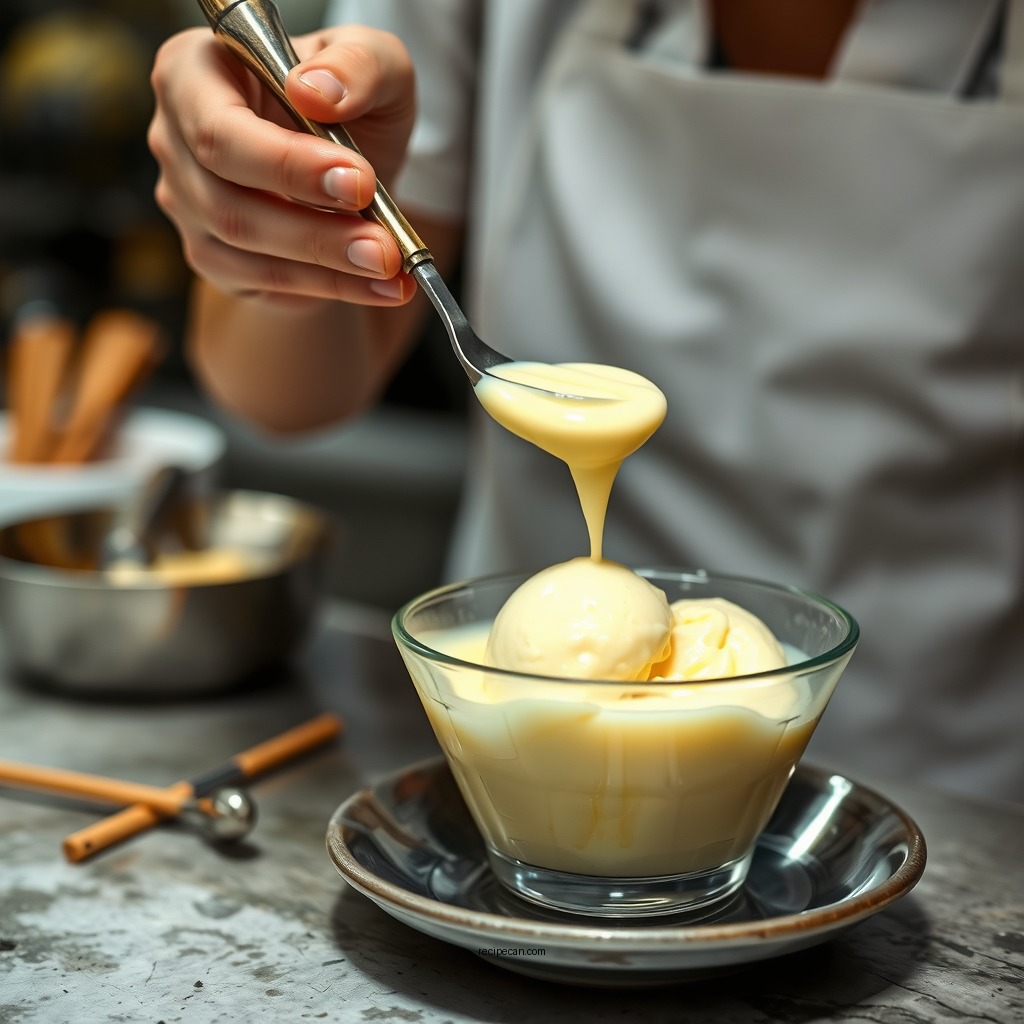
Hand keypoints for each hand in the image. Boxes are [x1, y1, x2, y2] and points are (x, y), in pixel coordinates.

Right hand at [148, 25, 417, 308]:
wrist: (351, 164)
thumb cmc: (350, 102)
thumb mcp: (374, 63)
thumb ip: (356, 64)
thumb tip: (316, 91)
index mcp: (193, 72)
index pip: (220, 130)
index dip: (287, 165)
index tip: (359, 182)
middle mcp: (175, 139)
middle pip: (227, 201)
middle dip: (315, 231)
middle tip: (384, 248)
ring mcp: (186, 203)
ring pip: (244, 250)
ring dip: (327, 267)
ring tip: (391, 266)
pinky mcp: (213, 255)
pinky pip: (263, 281)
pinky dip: (328, 287)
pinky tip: (378, 286)